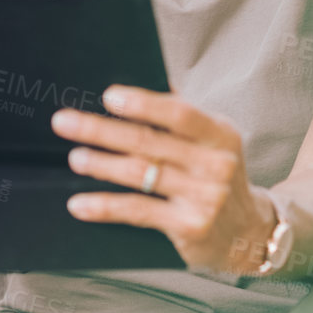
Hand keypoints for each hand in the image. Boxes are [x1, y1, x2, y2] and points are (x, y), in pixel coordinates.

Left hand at [51, 86, 276, 273]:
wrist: (247, 231)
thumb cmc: (216, 176)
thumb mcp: (212, 141)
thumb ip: (181, 115)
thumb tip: (142, 81)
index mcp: (221, 134)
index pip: (180, 113)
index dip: (144, 104)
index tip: (108, 96)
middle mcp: (216, 164)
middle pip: (149, 142)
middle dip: (102, 130)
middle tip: (64, 121)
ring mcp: (205, 197)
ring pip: (141, 175)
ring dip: (101, 164)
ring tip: (75, 157)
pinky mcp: (189, 226)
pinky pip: (138, 212)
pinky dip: (105, 206)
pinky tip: (79, 204)